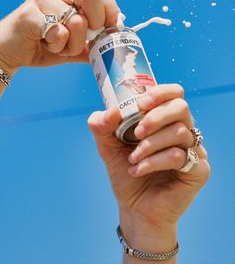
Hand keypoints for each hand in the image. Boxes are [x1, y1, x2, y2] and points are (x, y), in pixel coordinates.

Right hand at [0, 0, 119, 72]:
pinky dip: (57, 46)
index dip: (110, 10)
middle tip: (83, 37)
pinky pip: (58, 32)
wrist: (11, 54)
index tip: (109, 29)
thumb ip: (91, 45)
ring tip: (58, 46)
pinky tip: (45, 45)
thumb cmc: (42, 47)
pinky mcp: (30, 13)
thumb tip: (116, 46)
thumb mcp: (72, 47)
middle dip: (95, 23)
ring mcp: (42, 0)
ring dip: (72, 45)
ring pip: (77, 22)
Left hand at [88, 84, 209, 262]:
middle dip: (155, 117)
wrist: (134, 207)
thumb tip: (111, 111)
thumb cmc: (125, 172)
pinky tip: (138, 170)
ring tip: (132, 159)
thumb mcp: (107, 146)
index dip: (160, 93)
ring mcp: (194, 150)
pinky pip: (180, 156)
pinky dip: (154, 162)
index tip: (140, 104)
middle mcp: (183, 131)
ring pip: (179, 132)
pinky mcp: (199, 170)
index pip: (174, 94)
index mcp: (165, 120)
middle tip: (136, 133)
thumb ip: (102, 126)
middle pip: (181, 108)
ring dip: (149, 145)